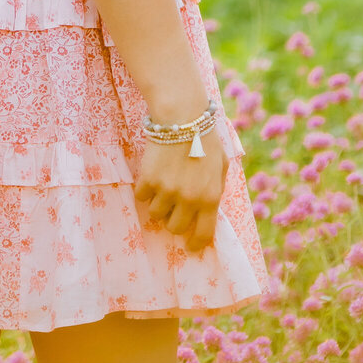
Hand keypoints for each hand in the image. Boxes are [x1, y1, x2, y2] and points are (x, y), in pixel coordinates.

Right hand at [133, 128, 227, 254]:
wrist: (182, 116)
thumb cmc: (206, 139)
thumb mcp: (221, 166)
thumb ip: (216, 189)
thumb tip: (210, 210)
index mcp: (210, 198)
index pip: (202, 234)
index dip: (195, 244)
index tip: (189, 246)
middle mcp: (189, 199)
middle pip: (174, 228)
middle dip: (173, 220)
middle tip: (172, 207)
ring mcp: (167, 190)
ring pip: (156, 214)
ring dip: (157, 204)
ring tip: (161, 187)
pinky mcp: (148, 179)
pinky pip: (141, 197)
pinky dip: (144, 191)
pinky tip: (150, 177)